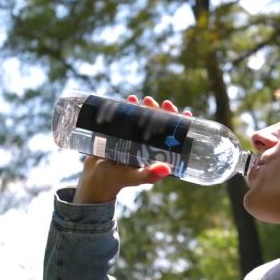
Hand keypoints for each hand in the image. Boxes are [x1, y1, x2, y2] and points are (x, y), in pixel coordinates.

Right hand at [72, 95, 192, 203]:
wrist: (95, 177)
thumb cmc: (117, 180)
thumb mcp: (134, 177)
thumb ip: (148, 175)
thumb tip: (166, 170)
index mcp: (159, 155)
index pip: (174, 138)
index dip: (181, 126)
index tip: (185, 114)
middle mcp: (151, 145)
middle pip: (162, 125)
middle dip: (164, 112)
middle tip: (163, 104)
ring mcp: (138, 138)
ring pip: (148, 119)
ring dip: (149, 107)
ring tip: (145, 100)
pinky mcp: (124, 132)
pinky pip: (131, 117)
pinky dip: (133, 107)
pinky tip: (131, 99)